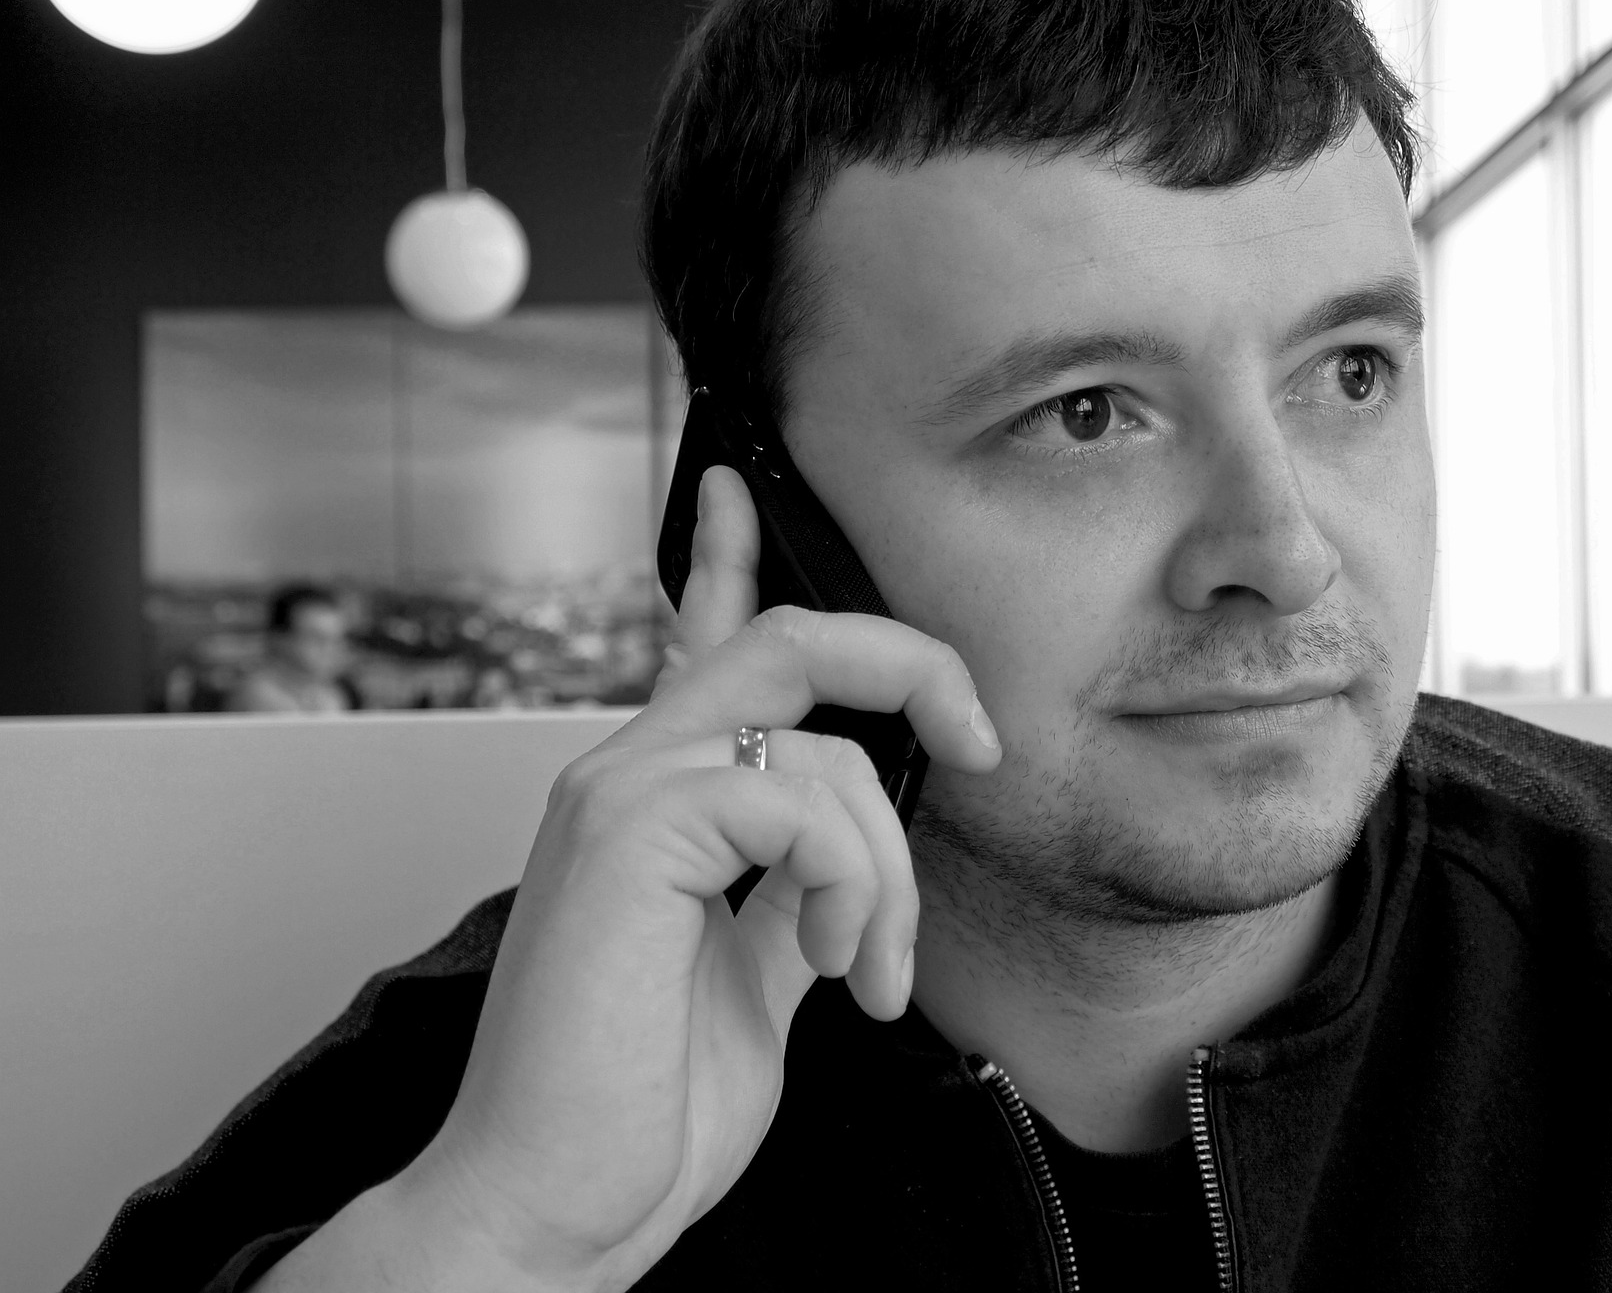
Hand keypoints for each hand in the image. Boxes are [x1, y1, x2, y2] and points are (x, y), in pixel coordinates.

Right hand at [372, 465, 998, 1290]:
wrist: (551, 1208)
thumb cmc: (636, 1105)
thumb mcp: (750, 975)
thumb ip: (789, 891)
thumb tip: (852, 852)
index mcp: (657, 799)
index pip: (697, 641)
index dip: (724, 555)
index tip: (740, 486)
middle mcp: (628, 773)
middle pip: (787, 638)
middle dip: (911, 666)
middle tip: (978, 740)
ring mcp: (622, 793)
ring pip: (822, 738)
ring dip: (888, 868)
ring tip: (868, 967)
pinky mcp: (634, 831)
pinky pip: (802, 800)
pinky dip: (849, 886)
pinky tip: (829, 965)